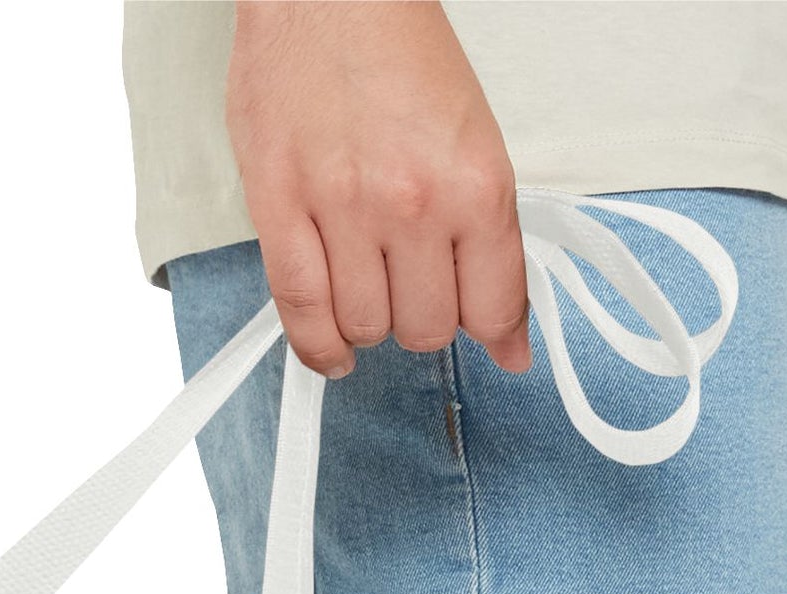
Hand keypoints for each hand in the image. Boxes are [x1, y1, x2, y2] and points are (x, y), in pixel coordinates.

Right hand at [225, 0, 528, 378]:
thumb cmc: (397, 52)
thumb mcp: (474, 140)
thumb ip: (490, 242)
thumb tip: (506, 338)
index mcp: (475, 183)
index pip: (494, 307)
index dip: (493, 333)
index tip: (489, 338)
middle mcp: (413, 204)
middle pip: (427, 328)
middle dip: (423, 318)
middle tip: (413, 287)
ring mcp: (343, 211)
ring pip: (367, 327)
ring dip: (370, 322)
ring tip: (368, 289)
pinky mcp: (280, 211)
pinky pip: (301, 312)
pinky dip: (320, 346)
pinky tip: (333, 348)